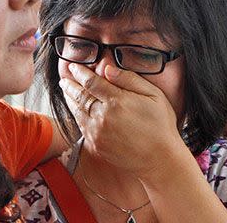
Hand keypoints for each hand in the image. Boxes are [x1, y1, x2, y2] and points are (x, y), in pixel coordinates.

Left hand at [58, 63, 185, 178]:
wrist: (159, 160)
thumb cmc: (160, 126)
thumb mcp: (153, 95)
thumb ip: (129, 79)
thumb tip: (108, 68)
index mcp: (117, 101)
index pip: (91, 82)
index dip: (80, 72)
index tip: (74, 66)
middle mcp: (103, 116)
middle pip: (79, 95)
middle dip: (70, 84)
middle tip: (66, 76)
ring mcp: (97, 132)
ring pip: (77, 110)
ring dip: (69, 98)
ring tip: (66, 89)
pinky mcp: (96, 144)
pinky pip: (80, 125)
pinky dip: (75, 113)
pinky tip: (76, 108)